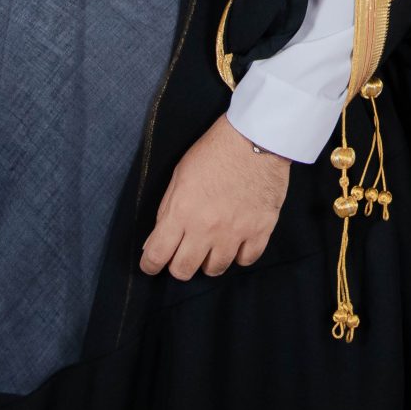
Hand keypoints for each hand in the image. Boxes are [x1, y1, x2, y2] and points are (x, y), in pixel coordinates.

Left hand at [140, 116, 290, 279]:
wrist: (256, 139)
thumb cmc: (214, 151)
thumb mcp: (180, 175)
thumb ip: (168, 210)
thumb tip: (157, 239)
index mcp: (181, 212)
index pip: (156, 255)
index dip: (150, 264)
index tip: (152, 263)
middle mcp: (206, 229)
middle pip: (184, 270)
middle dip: (178, 266)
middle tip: (183, 254)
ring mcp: (235, 233)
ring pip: (215, 270)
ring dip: (209, 261)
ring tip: (212, 246)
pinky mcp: (260, 230)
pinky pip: (245, 260)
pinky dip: (239, 255)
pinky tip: (236, 242)